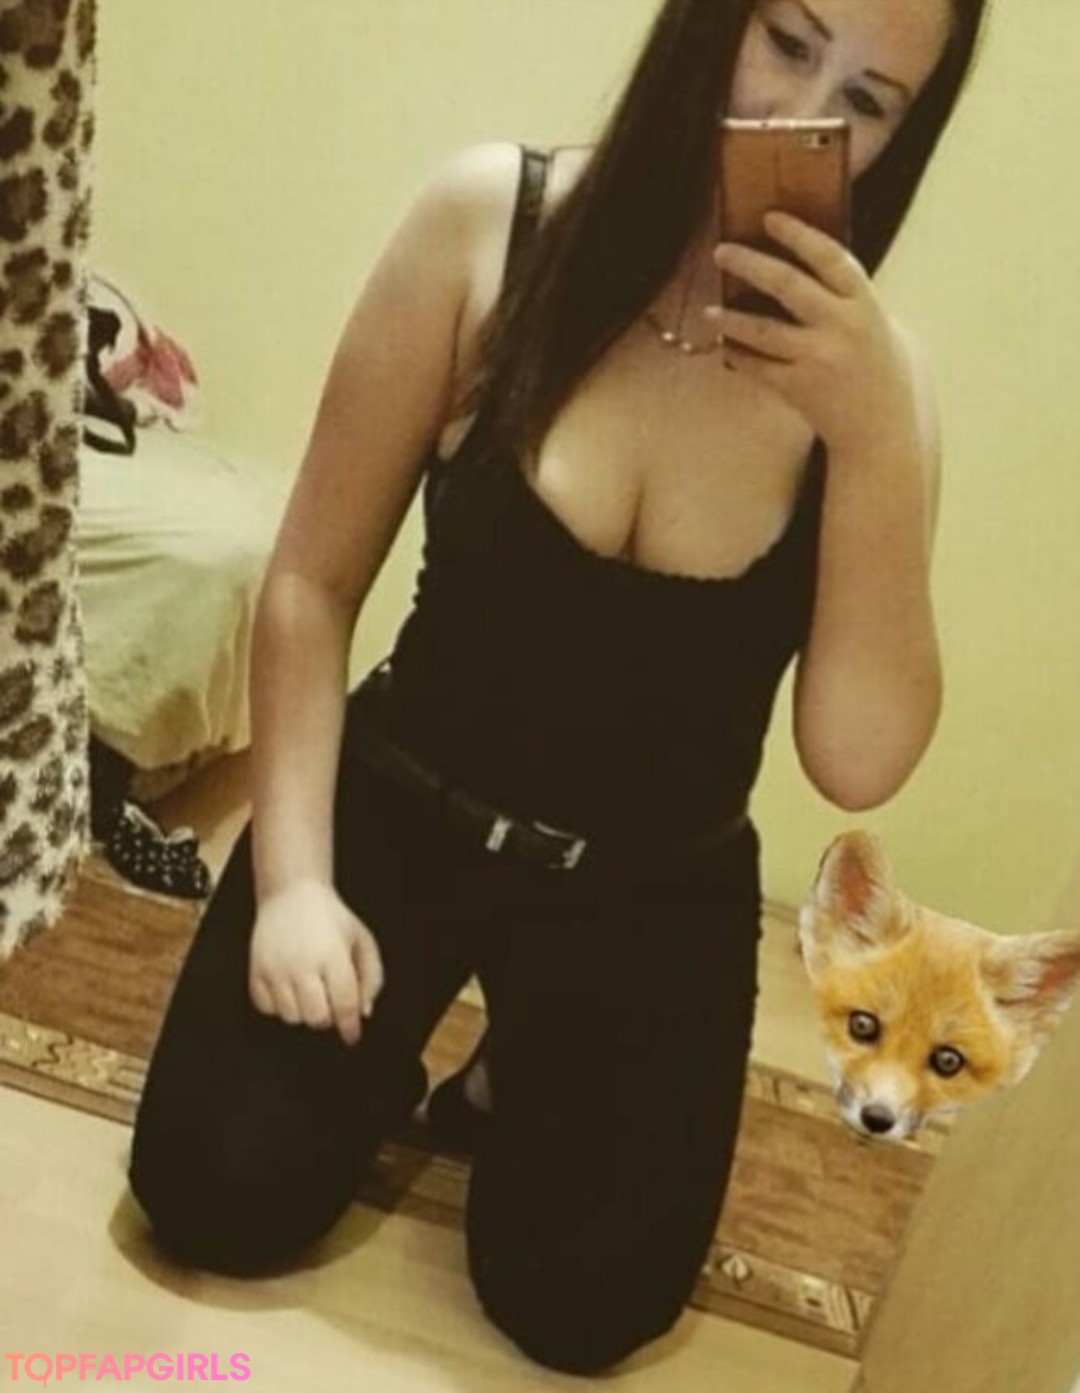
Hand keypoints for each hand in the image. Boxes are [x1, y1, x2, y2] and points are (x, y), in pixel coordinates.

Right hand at [249, 879, 384, 1047]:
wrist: (292, 895)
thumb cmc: (330, 918)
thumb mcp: (362, 940)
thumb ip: (372, 977)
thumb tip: (363, 1012)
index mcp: (332, 954)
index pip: (344, 1004)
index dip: (350, 1026)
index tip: (352, 1035)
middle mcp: (302, 963)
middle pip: (317, 1017)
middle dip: (328, 1018)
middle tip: (331, 1004)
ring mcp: (275, 968)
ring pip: (291, 1017)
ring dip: (304, 1012)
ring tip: (310, 991)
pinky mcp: (256, 970)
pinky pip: (266, 1008)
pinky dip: (279, 1006)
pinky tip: (289, 989)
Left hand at [710, 211, 918, 455]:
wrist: (884, 430)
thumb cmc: (882, 371)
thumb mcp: (878, 324)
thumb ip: (848, 298)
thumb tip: (803, 264)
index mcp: (866, 304)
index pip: (829, 256)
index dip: (798, 233)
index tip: (770, 218)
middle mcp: (842, 327)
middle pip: (788, 284)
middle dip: (750, 263)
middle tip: (721, 251)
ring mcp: (818, 359)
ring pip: (762, 329)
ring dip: (730, 317)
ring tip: (710, 311)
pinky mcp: (798, 388)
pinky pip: (757, 366)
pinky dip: (739, 355)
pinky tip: (726, 347)